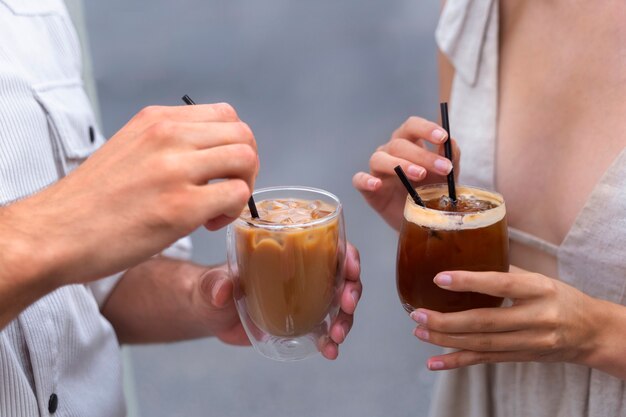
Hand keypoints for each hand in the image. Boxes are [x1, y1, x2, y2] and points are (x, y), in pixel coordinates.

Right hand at [3, 103, 257, 287]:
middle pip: (243, 135)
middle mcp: (168, 136)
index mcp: (156, 120)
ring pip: (245, 159)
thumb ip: (168, 144)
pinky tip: (208, 224)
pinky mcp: (180, 207)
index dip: (233, 145)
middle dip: (245, 166)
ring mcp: (175, 170)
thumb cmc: (92, 201)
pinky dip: (232, 212)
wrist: (53, 233)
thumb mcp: (129, 149)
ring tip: (216, 210)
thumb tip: (210, 154)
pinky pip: (236, 196)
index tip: (219, 171)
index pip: (226, 115)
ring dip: (242, 187)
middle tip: (226, 192)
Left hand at [196, 243, 362, 358]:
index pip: (329, 245)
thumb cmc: (214, 286)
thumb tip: (223, 291)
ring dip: (345, 319)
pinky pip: (326, 328)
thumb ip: (218, 283)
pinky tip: (330, 351)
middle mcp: (304, 271)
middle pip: (342, 276)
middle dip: (351, 290)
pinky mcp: (302, 321)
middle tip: (346, 306)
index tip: (350, 268)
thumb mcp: (213, 281)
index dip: (346, 254)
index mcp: (290, 251)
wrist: (210, 313)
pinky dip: (331, 340)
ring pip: (339, 304)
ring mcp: (306, 297)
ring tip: (336, 337)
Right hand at [352, 116, 459, 229]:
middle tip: (443, 168)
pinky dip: (366, 180)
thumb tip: (450, 142)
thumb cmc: (433, 191)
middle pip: (398, 144)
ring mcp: (378, 170)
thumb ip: (451, 157)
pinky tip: (377, 185)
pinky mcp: (369, 190)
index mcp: (410, 142)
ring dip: (399, 165)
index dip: (425, 128)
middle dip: (422, 155)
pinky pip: (359, 180)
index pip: (412, 126)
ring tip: (419, 175)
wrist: (423, 220)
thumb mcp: (448, 175)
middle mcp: (390, 151)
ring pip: (379, 158)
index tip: (442, 137)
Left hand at [409, 266, 600, 370]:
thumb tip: (466, 256)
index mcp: (540, 289)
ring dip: (446, 340)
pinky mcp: (521, 357)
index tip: (440, 278)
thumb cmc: (559, 298)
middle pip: (485, 322)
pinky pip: (485, 361)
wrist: (590, 332)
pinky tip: (434, 362)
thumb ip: (505, 271)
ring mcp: (530, 342)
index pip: (501, 284)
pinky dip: (457, 362)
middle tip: (418, 314)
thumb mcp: (539, 279)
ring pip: (482, 344)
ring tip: (420, 332)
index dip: (469, 282)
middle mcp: (536, 318)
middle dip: (447, 320)